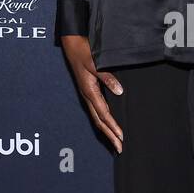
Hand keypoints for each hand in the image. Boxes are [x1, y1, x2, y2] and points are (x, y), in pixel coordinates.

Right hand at [61, 35, 123, 153]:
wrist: (72, 44)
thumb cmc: (83, 52)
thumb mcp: (96, 64)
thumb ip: (107, 78)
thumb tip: (119, 91)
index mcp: (89, 92)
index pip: (104, 114)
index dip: (113, 127)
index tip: (121, 137)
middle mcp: (88, 96)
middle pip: (99, 122)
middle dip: (110, 136)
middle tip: (119, 148)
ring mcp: (87, 95)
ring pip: (98, 118)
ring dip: (107, 131)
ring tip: (116, 141)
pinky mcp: (89, 91)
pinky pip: (97, 110)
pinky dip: (104, 121)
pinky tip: (110, 124)